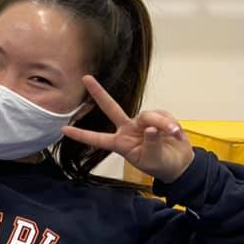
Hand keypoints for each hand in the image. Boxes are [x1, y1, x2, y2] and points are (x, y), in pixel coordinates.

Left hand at [62, 76, 194, 183]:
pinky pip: (163, 116)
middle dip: (99, 93)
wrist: (179, 163)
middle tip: (86, 78)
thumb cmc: (161, 164)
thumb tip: (151, 128)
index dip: (82, 135)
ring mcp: (142, 122)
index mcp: (120, 143)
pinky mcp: (158, 117)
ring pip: (149, 115)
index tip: (63, 130)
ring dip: (163, 123)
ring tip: (174, 134)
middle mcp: (127, 129)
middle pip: (111, 108)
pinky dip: (172, 124)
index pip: (98, 139)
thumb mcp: (152, 160)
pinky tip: (177, 134)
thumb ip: (151, 145)